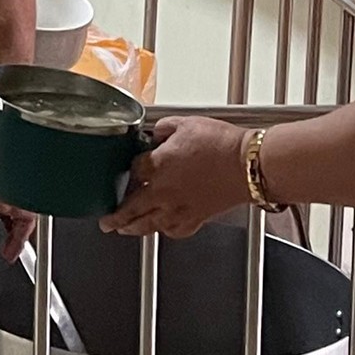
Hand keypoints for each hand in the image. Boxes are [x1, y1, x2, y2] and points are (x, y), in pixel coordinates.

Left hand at [101, 117, 251, 238]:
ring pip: (148, 225)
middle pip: (130, 208)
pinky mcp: (195, 218)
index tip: (127, 170)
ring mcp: (178, 208)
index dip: (127, 170)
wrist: (248, 165)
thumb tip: (157, 132)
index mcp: (158, 165)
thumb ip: (165, 128)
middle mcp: (163, 191)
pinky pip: (173, 230)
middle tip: (106, 220)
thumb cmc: (223, 145)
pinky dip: (164, 230)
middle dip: (115, 216)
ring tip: (124, 229)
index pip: (132, 171)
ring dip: (132, 228)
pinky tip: (161, 227)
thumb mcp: (187, 124)